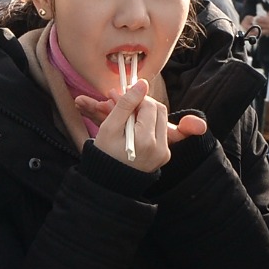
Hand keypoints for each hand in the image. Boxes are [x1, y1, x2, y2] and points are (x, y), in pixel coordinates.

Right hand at [90, 79, 207, 173]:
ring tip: (123, 117)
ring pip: (161, 120)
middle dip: (142, 104)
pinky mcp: (164, 156)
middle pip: (159, 110)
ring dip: (144, 114)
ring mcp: (164, 153)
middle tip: (122, 104)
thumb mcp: (109, 128)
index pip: (149, 105)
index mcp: (145, 140)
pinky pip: (159, 133)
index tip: (120, 96)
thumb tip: (142, 84)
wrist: (108, 184)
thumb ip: (126, 104)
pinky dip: (146, 126)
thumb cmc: (104, 155)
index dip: (136, 97)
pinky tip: (130, 128)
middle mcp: (160, 147)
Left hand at [255, 5, 268, 35]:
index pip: (257, 21)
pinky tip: (263, 30)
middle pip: (258, 27)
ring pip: (261, 32)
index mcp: (267, 20)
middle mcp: (267, 26)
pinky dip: (264, 32)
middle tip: (254, 24)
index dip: (255, 19)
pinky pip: (266, 34)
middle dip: (255, 25)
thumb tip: (263, 16)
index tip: (254, 19)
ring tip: (257, 28)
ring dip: (259, 30)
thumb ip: (266, 14)